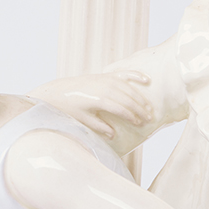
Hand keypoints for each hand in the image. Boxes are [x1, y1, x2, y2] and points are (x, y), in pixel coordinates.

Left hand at [29, 71, 152, 137]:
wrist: (59, 91)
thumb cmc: (70, 108)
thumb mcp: (83, 120)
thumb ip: (99, 127)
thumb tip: (113, 135)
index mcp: (98, 99)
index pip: (121, 109)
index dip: (132, 117)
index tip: (139, 124)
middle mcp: (103, 87)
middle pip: (128, 98)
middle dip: (140, 109)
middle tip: (149, 119)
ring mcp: (105, 79)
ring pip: (128, 88)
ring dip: (140, 97)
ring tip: (149, 108)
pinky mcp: (105, 74)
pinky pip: (124, 73)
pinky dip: (136, 76)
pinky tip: (147, 80)